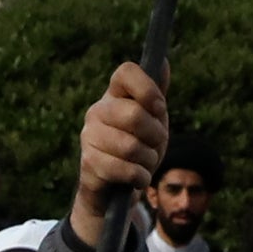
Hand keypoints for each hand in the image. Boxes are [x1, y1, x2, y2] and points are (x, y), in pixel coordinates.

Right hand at [70, 59, 169, 237]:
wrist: (114, 187)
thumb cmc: (136, 147)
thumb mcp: (152, 119)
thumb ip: (156, 93)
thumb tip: (164, 63)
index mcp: (114, 94)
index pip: (126, 72)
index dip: (147, 89)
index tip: (159, 108)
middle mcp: (97, 111)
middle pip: (134, 114)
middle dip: (156, 135)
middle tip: (155, 144)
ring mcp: (89, 137)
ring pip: (131, 147)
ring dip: (149, 160)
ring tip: (144, 163)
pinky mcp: (88, 163)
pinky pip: (126, 170)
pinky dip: (140, 177)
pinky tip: (137, 178)